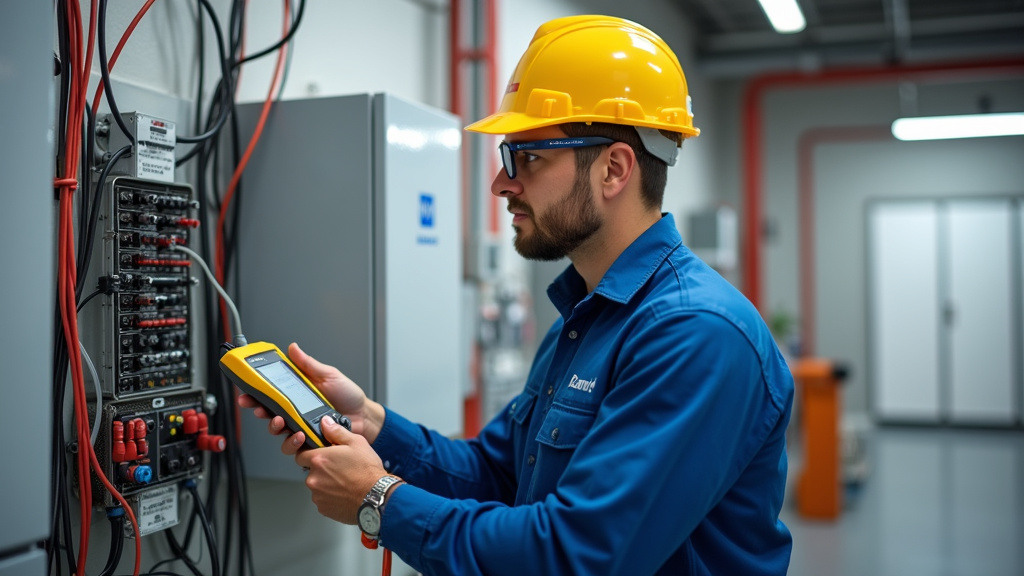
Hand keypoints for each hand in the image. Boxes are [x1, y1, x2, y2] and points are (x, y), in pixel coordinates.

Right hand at [236, 342, 385, 450]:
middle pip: (268, 413)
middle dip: (259, 411)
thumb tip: (293, 348)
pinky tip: (300, 435)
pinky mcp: (309, 440)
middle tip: (260, 409)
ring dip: (275, 427)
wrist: (364, 415)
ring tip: (282, 422)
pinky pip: (294, 446)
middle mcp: (295, 411)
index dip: (255, 393)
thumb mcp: (328, 375)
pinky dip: (294, 442)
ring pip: (278, 431)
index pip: (270, 393)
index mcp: (296, 394)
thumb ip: (308, 364)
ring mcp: (301, 427)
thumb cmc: (348, 395)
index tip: (246, 391)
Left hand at [295, 415, 392, 524]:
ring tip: (345, 482)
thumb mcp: (357, 443)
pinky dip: (331, 497)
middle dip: (322, 470)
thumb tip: (326, 423)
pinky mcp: (323, 508)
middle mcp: (314, 478)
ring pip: (317, 486)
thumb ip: (337, 432)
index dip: (310, 454)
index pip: (300, 454)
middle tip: (340, 469)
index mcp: (319, 459)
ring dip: (327, 484)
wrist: (376, 497)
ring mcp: (317, 495)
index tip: (320, 455)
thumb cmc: (367, 471)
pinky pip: (323, 500)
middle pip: (311, 471)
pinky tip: (345, 493)